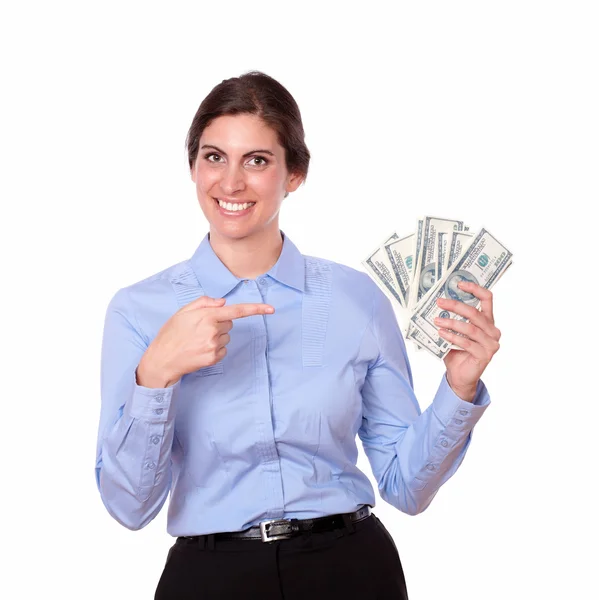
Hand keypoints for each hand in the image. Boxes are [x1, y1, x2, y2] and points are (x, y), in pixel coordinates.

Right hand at [139, 296, 274, 385]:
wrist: (162, 359)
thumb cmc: (171, 333)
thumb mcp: (183, 312)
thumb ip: (204, 303)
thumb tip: (223, 302)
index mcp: (207, 316)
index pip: (237, 310)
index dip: (256, 309)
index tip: (271, 309)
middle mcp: (213, 330)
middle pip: (230, 323)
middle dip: (219, 323)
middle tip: (200, 329)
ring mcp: (214, 345)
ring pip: (227, 336)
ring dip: (216, 336)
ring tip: (197, 340)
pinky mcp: (214, 358)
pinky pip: (224, 349)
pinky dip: (215, 349)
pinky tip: (200, 349)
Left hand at [433, 281, 500, 401]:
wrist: (459, 376)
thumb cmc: (456, 351)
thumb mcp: (454, 332)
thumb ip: (452, 318)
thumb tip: (436, 302)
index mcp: (487, 321)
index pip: (487, 299)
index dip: (475, 289)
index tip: (459, 284)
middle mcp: (493, 331)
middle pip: (475, 313)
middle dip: (455, 306)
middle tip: (439, 302)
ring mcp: (491, 344)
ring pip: (471, 328)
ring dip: (452, 323)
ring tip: (437, 320)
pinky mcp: (485, 355)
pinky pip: (467, 343)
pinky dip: (453, 337)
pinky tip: (441, 334)